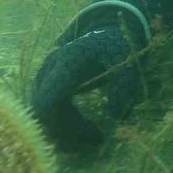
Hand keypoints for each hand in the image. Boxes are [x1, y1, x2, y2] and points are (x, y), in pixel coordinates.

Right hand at [31, 26, 143, 150]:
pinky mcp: (50, 83)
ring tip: (96, 138)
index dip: (59, 125)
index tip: (84, 139)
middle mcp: (51, 68)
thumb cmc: (119, 46)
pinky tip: (88, 130)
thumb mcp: (128, 62)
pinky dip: (66, 123)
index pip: (48, 99)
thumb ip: (124, 87)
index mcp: (67, 60)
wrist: (109, 30)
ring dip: (66, 130)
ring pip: (45, 112)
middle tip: (96, 142)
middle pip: (44, 110)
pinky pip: (50, 109)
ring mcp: (47, 75)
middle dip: (67, 132)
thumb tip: (115, 116)